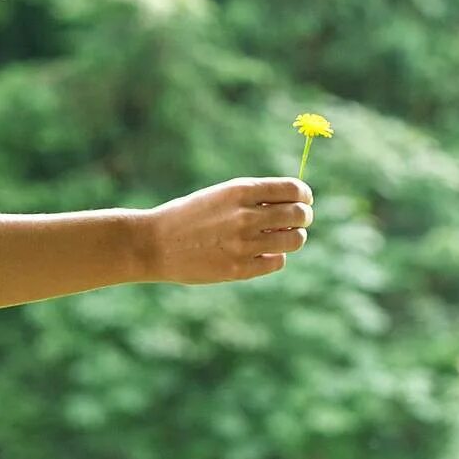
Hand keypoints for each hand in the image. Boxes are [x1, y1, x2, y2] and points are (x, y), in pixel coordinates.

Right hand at [143, 177, 311, 283]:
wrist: (155, 244)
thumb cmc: (190, 216)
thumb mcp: (221, 195)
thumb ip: (255, 198)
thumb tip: (295, 202)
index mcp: (240, 191)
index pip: (293, 189)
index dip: (304, 195)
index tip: (303, 199)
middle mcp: (245, 216)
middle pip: (299, 215)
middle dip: (303, 217)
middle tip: (298, 220)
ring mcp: (243, 244)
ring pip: (295, 240)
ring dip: (294, 237)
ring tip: (283, 237)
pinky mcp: (240, 269)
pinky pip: (278, 261)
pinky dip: (275, 256)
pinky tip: (262, 253)